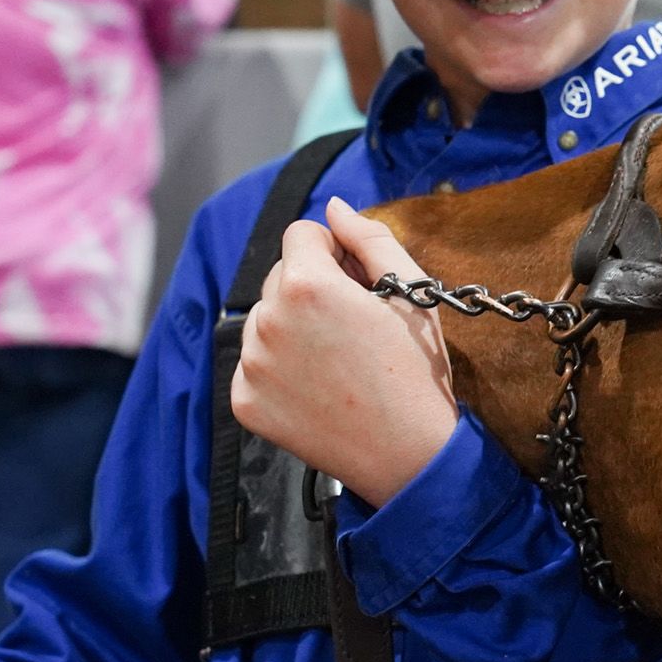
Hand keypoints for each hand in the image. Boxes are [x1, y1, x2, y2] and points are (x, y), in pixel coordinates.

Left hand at [231, 197, 462, 505]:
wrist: (408, 454)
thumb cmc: (416, 369)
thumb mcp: (410, 292)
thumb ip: (369, 237)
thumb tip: (334, 207)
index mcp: (307, 285)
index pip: (301, 234)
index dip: (335, 253)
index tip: (358, 282)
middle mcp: (267, 320)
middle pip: (280, 275)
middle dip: (312, 288)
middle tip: (354, 326)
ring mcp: (251, 364)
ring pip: (265, 319)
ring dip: (293, 328)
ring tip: (338, 360)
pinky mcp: (245, 401)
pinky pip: (255, 364)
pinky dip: (280, 369)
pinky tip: (319, 387)